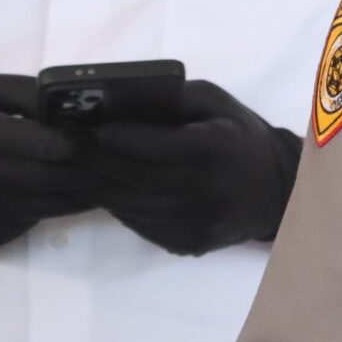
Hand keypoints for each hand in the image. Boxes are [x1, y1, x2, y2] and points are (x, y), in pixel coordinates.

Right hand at [0, 74, 98, 256]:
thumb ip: (26, 94)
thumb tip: (77, 105)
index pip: (47, 144)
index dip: (83, 146)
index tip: (107, 142)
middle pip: (53, 181)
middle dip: (89, 176)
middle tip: (116, 169)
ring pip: (44, 209)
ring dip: (73, 198)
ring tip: (94, 184)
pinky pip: (21, 227)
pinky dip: (38, 214)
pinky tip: (43, 199)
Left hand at [76, 78, 301, 255]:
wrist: (275, 192)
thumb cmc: (239, 137)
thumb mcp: (217, 104)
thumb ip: (174, 97)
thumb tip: (120, 97)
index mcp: (219, 148)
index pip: (162, 145)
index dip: (124, 138)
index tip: (92, 128)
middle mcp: (208, 190)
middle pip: (137, 177)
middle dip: (98, 160)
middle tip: (66, 145)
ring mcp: (197, 223)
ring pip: (131, 204)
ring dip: (101, 184)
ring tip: (79, 165)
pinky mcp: (186, 244)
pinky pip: (139, 223)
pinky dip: (119, 204)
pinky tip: (110, 186)